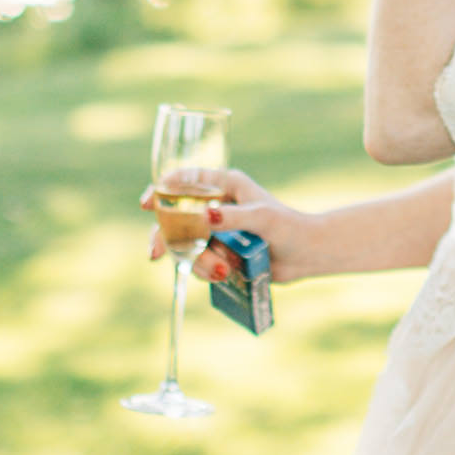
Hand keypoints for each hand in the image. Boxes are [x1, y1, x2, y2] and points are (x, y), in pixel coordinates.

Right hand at [144, 162, 310, 288]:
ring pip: (186, 245)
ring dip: (197, 260)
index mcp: (224, 185)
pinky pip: (198, 262)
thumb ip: (232, 217)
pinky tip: (225, 273)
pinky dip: (206, 270)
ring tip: (223, 269)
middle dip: (165, 236)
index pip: (184, 181)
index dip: (162, 190)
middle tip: (155, 253)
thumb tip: (205, 218)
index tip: (148, 203)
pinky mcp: (219, 252)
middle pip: (175, 217)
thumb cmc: (288, 226)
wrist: (306, 255)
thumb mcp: (261, 218)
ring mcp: (215, 230)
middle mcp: (215, 205)